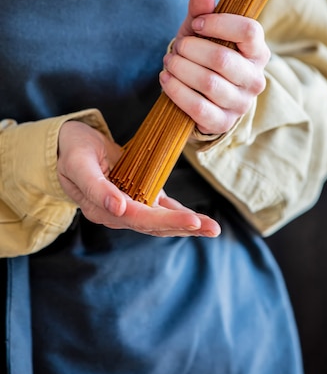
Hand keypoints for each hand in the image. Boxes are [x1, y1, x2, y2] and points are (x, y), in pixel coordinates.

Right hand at [57, 120, 220, 236]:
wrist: (67, 145)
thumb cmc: (73, 151)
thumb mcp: (79, 164)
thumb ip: (96, 187)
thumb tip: (118, 208)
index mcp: (102, 209)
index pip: (139, 219)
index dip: (167, 220)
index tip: (192, 220)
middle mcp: (117, 213)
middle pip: (154, 224)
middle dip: (185, 226)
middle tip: (212, 228)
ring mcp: (126, 205)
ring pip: (159, 220)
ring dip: (186, 224)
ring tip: (212, 228)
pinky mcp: (134, 195)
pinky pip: (158, 207)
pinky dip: (177, 213)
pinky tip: (197, 219)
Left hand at [159, 0, 270, 134]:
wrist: (200, 94)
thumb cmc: (203, 55)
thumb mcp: (201, 31)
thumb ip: (202, 11)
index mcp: (258, 52)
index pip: (249, 31)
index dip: (220, 24)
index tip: (197, 24)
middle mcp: (255, 79)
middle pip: (223, 59)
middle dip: (191, 50)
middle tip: (178, 47)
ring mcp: (241, 103)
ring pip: (208, 84)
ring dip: (181, 69)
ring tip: (169, 62)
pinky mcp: (223, 122)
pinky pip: (198, 108)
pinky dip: (177, 91)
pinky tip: (166, 78)